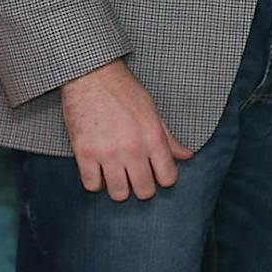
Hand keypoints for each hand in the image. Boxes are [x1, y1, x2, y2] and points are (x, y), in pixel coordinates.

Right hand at [59, 59, 193, 200]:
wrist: (92, 76)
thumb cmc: (125, 92)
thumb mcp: (152, 112)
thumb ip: (169, 138)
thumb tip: (187, 156)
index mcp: (153, 138)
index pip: (168, 178)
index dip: (164, 179)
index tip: (158, 175)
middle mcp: (132, 149)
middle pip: (144, 191)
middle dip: (143, 188)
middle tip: (137, 178)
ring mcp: (107, 153)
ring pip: (118, 194)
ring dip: (119, 188)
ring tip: (117, 176)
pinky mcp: (83, 154)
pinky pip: (92, 186)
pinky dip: (96, 182)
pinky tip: (99, 171)